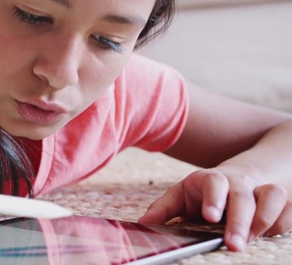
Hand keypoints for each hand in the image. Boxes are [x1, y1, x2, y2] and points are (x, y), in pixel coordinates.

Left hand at [138, 167, 291, 251]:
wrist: (239, 177)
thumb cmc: (204, 192)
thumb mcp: (181, 196)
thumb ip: (163, 209)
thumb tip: (144, 222)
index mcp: (211, 180)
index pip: (213, 183)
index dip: (213, 199)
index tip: (210, 216)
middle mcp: (238, 183)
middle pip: (243, 197)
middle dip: (240, 221)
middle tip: (234, 245)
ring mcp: (261, 190)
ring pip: (274, 195)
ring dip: (266, 219)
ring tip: (253, 240)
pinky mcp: (280, 202)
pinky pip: (289, 208)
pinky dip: (283, 221)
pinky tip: (271, 233)